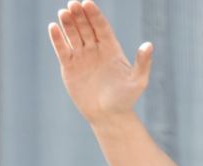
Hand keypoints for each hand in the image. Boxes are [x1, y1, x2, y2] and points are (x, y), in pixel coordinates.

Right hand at [48, 1, 152, 123]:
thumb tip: (149, 45)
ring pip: (73, 35)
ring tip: (63, 12)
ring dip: (68, 23)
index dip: (95, 15)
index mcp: (111, 49)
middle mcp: (95, 49)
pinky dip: (58, 39)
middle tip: (73, 3)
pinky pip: (62, 49)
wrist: (108, 116)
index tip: (88, 3)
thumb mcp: (137, 81)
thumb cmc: (126, 99)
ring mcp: (82, 57)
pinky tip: (53, 27)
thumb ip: (142, 62)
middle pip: (86, 27)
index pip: (102, 27)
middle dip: (80, 15)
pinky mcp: (69, 66)